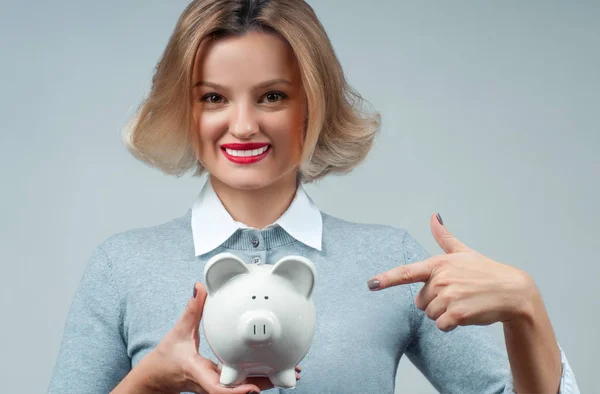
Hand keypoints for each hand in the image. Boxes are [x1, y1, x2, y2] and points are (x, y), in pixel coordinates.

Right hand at [143, 283, 300, 393]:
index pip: (218, 388)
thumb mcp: (178, 332)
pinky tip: (274, 370)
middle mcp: (210, 383)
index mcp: (199, 372)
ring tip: (293, 372)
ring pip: (244, 388)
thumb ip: (192, 310)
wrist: (158, 378)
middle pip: (240, 390)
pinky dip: (258, 377)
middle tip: (289, 374)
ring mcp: (216, 385)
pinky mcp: (220, 382)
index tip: (253, 389)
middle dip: (264, 384)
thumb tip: (199, 287)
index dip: (236, 391)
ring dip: (266, 381)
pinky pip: (241, 383)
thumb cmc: (166, 358)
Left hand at [367, 213, 536, 331]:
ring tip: (463, 302)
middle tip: (456, 294)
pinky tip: (465, 314)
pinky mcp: (457, 314)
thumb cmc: (486, 271)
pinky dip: (451, 324)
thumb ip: (444, 236)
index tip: (371, 284)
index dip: (386, 279)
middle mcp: (440, 279)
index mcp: (438, 264)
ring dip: (443, 313)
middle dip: (434, 301)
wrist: (513, 292)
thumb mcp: (463, 251)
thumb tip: (434, 216)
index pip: (406, 272)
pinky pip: (441, 325)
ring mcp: (449, 297)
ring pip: (430, 314)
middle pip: (420, 301)